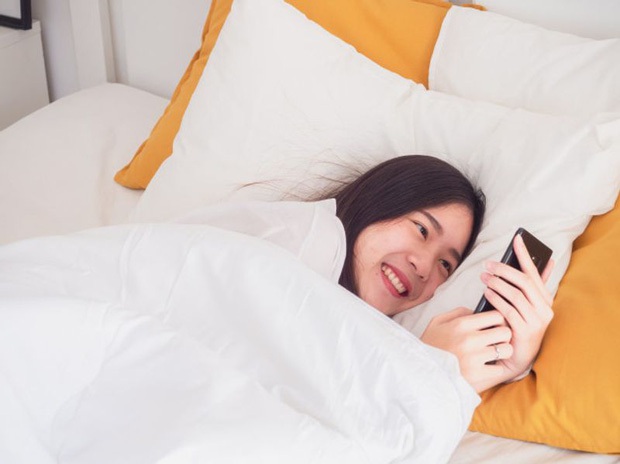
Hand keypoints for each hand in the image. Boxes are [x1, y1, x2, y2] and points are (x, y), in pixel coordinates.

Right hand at [421, 307, 515, 392]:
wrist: (421, 372)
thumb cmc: (430, 346)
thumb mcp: (437, 322)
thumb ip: (458, 312)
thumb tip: (477, 311)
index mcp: (461, 324)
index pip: (496, 315)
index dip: (499, 320)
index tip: (495, 325)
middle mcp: (470, 339)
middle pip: (506, 332)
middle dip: (503, 335)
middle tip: (496, 340)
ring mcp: (475, 357)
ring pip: (507, 350)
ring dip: (502, 352)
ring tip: (493, 354)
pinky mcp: (477, 374)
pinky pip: (499, 369)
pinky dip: (494, 369)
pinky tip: (486, 367)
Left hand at [480, 233, 554, 379]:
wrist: (516, 356)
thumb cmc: (517, 326)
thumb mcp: (525, 305)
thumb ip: (530, 285)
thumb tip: (545, 261)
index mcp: (545, 299)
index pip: (535, 272)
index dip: (525, 255)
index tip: (516, 238)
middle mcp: (545, 309)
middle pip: (523, 282)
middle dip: (504, 270)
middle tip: (487, 265)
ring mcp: (536, 321)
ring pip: (515, 294)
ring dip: (497, 283)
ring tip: (484, 277)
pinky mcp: (525, 331)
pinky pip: (508, 310)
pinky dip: (496, 298)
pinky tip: (486, 292)